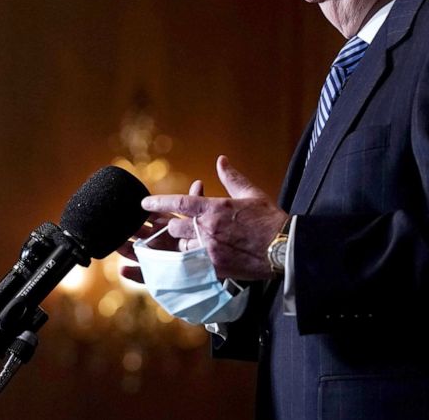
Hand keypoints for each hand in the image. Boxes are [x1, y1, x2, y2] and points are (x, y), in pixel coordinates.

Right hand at [118, 179, 203, 282]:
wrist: (214, 267)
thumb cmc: (206, 241)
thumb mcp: (201, 220)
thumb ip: (198, 203)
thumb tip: (198, 183)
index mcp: (167, 226)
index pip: (151, 216)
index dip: (141, 212)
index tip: (130, 206)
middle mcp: (159, 240)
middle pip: (139, 233)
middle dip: (127, 229)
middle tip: (115, 224)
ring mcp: (157, 258)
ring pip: (137, 253)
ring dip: (125, 249)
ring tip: (115, 244)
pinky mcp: (157, 275)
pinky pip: (143, 276)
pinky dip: (132, 273)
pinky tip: (123, 269)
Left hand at [141, 156, 288, 279]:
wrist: (284, 248)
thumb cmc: (269, 219)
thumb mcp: (250, 193)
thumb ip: (231, 177)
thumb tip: (221, 160)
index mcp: (214, 208)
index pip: (177, 203)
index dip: (157, 203)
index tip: (144, 204)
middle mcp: (208, 229)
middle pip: (174, 227)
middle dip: (172, 226)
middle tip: (174, 226)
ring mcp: (210, 251)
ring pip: (180, 248)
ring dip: (180, 245)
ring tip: (186, 243)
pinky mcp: (215, 269)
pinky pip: (191, 267)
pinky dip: (187, 264)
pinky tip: (186, 264)